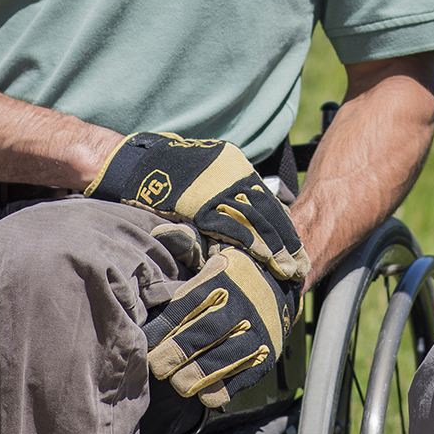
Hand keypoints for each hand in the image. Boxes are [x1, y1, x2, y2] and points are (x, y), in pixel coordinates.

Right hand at [87, 131, 308, 281]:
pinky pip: (231, 227)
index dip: (283, 226)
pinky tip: (262, 260)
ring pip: (255, 221)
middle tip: (300, 265)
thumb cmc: (165, 174)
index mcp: (233, 167)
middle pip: (267, 212)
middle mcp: (231, 175)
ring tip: (288, 269)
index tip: (296, 248)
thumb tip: (243, 222)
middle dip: (286, 241)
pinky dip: (250, 245)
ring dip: (275, 247)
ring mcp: (217, 190)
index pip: (266, 200)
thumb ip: (224, 195)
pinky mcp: (201, 205)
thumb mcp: (203, 177)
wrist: (133, 163)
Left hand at [144, 246, 298, 407]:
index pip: (189, 303)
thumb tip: (159, 232)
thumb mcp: (213, 249)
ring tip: (177, 383)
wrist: (283, 282)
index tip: (148, 341)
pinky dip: (226, 387)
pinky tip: (205, 394)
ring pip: (225, 357)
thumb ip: (185, 244)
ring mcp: (259, 330)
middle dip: (177, 353)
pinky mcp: (267, 352)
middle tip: (158, 366)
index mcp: (224, 277)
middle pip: (206, 332)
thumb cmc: (233, 269)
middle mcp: (243, 303)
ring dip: (198, 374)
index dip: (165, 326)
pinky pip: (246, 374)